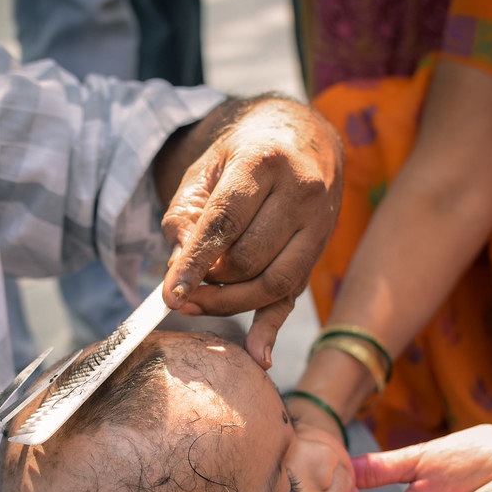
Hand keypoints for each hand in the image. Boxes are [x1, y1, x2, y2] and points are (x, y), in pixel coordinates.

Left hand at [161, 96, 342, 366]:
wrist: (303, 136)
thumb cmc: (242, 154)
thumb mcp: (204, 170)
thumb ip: (184, 217)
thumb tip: (178, 273)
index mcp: (264, 161)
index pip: (225, 222)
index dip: (196, 263)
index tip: (170, 293)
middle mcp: (301, 190)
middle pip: (248, 259)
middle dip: (210, 282)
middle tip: (182, 287)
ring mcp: (319, 223)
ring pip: (271, 282)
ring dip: (228, 302)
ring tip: (198, 298)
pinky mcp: (320, 250)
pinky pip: (294, 296)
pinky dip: (272, 328)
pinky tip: (257, 354)